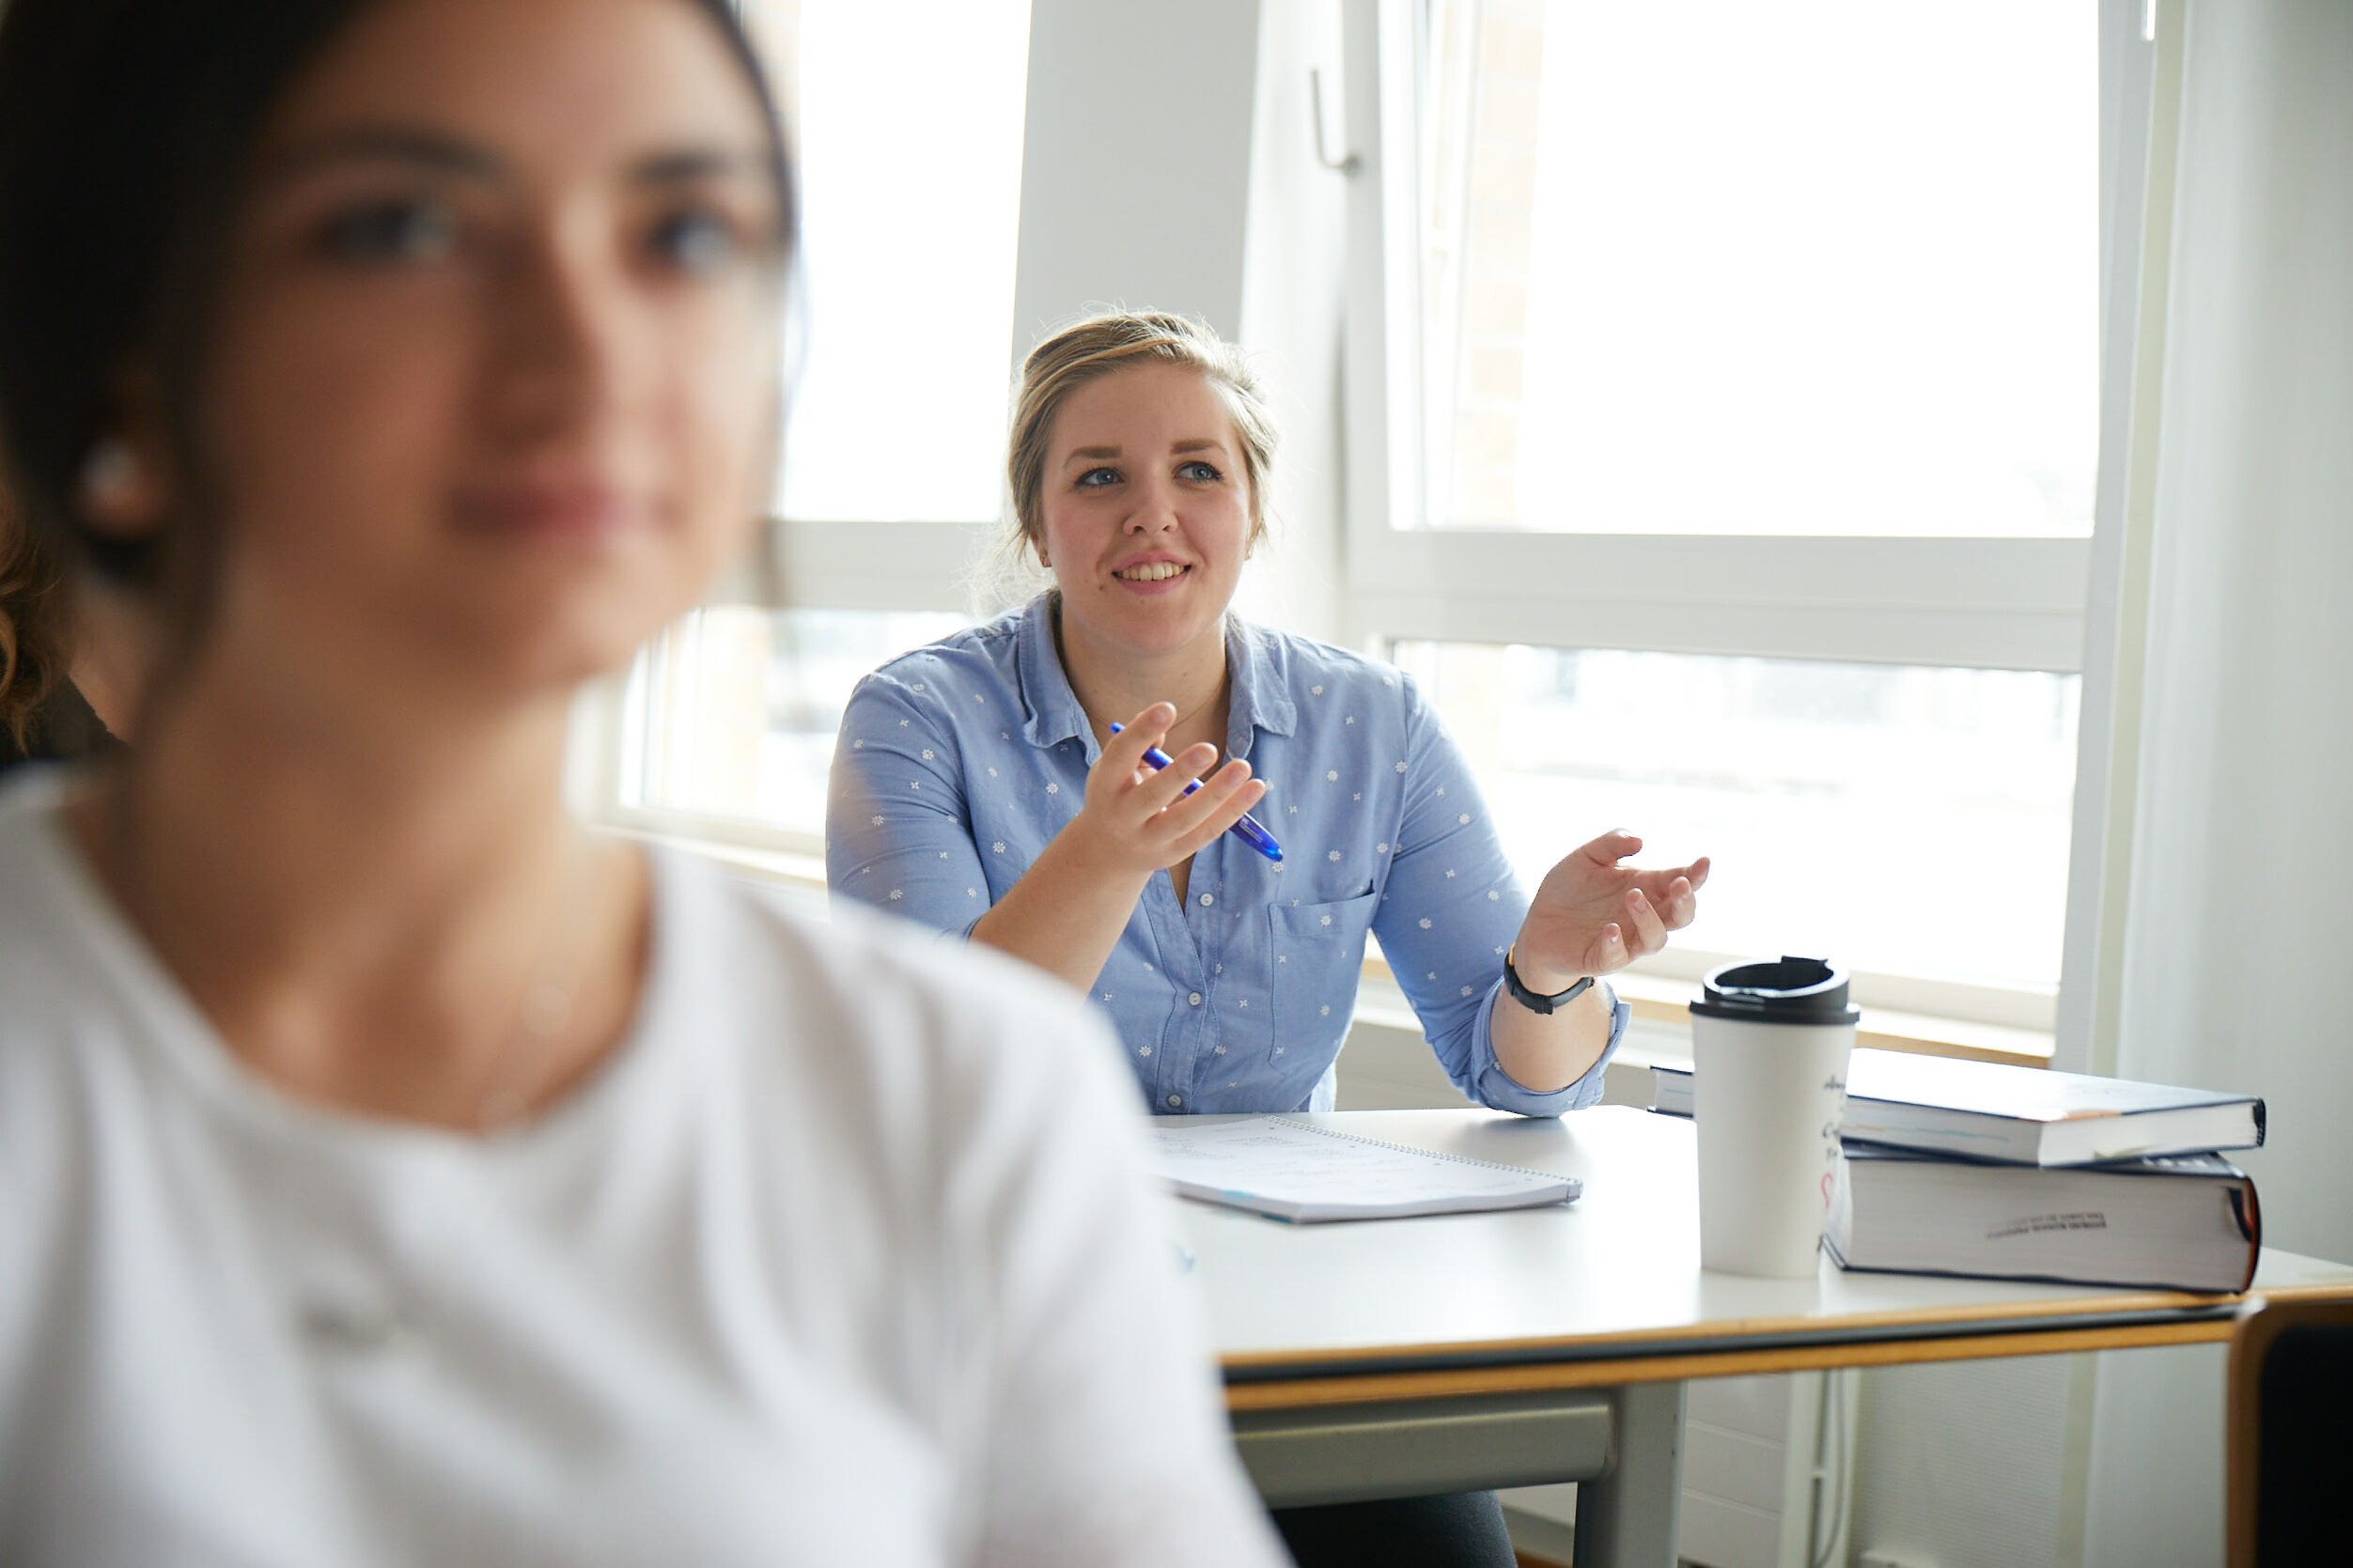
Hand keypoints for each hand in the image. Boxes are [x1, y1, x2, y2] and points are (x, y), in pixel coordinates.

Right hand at [1063, 703, 1266, 881]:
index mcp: (1105, 785)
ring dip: (1217, 793)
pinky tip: (1255, 788)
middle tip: (1210, 748)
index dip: (1142, 731)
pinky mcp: (1175, 853)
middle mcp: (1123, 815)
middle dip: (1181, 772)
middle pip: (1153, 795)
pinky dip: (1233, 810)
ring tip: (1243, 767)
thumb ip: (1139, 746)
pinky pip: (1207, 832)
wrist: (1108, 851)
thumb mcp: (1116, 769)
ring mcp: (1149, 839)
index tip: (1168, 708)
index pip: (1121, 755)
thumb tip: (1161, 722)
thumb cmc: (1118, 793)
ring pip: (1186, 818)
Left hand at [1511, 830, 1708, 991]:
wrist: (1537, 924)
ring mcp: (1626, 940)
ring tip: (1633, 896)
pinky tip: (1610, 929)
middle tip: (1680, 884)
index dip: (1695, 875)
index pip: (1679, 882)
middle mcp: (1642, 917)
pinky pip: (1617, 957)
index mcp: (1645, 888)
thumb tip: (1639, 840)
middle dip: (1685, 902)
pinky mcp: (1602, 959)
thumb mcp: (1585, 857)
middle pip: (1680, 916)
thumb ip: (1610, 844)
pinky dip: (1616, 944)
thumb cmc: (1569, 890)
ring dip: (1649, 918)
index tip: (1703, 862)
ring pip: (1655, 938)